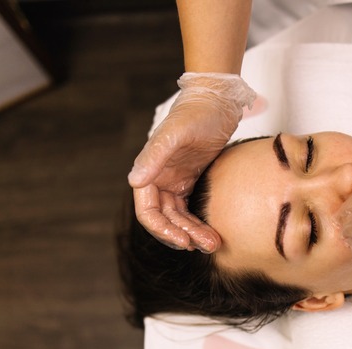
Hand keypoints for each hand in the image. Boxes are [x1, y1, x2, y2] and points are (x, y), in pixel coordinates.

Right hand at [128, 73, 255, 251]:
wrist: (218, 99)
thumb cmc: (197, 112)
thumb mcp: (176, 133)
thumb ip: (155, 156)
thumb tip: (133, 181)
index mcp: (149, 170)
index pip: (148, 211)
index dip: (162, 230)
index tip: (184, 240)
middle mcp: (158, 178)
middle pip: (164, 219)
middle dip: (182, 235)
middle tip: (206, 245)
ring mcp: (175, 180)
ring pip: (178, 217)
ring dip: (193, 232)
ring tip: (214, 243)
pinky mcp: (190, 179)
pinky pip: (190, 208)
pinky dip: (198, 222)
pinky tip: (212, 232)